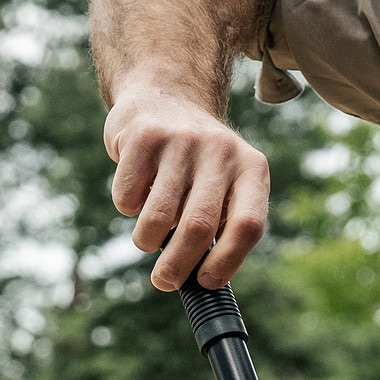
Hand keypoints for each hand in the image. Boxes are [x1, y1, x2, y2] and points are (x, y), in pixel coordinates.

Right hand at [103, 82, 268, 291]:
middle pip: (200, 226)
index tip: (207, 282)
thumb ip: (223, 225)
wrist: (165, 96)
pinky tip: (135, 194)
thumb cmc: (197, 163)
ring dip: (147, 241)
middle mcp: (222, 151)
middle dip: (178, 266)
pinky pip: (127, 197)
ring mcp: (183, 141)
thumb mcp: (225, 183)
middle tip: (165, 282)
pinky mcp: (144, 136)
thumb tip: (202, 283)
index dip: (228, 261)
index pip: (248, 225)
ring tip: (147, 240)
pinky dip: (127, 208)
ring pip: (160, 217)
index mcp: (252, 169)